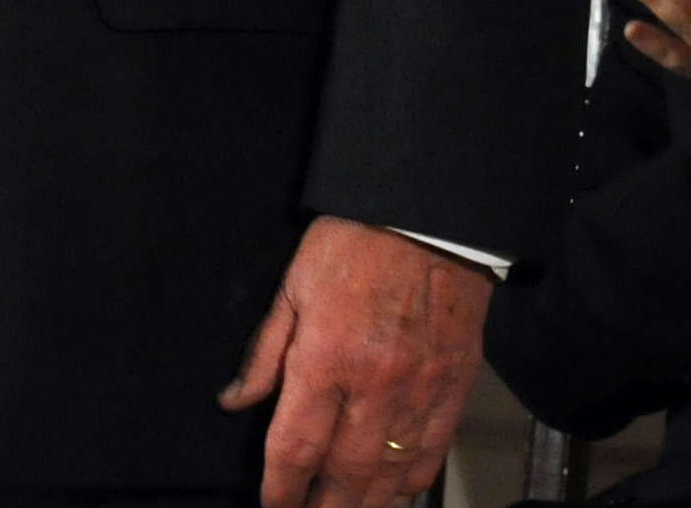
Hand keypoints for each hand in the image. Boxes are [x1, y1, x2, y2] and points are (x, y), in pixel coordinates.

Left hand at [218, 215, 490, 506]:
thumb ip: (265, 350)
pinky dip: (410, 481)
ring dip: (365, 505)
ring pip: (389, 476)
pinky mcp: (454, 384)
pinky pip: (432, 452)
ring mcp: (419, 388)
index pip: (295, 450)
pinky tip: (394, 492)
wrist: (431, 212)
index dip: (280, 492)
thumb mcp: (294, 284)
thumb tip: (236, 400)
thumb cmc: (358, 239)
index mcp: (325, 357)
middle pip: (343, 477)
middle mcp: (373, 383)